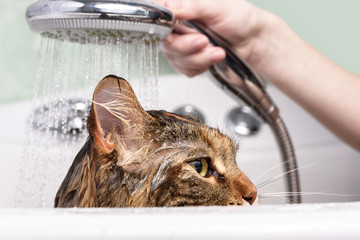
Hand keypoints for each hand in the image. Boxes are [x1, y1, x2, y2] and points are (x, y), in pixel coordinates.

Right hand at [155, 0, 277, 76]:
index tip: (174, 33)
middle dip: (187, 47)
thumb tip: (167, 7)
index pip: (159, 16)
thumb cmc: (240, 19)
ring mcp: (183, 45)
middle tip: (204, 41)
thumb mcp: (216, 7)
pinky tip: (213, 59)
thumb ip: (190, 7)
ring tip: (217, 51)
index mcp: (182, 8)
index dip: (163, 27)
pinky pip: (185, 70)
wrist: (255, 41)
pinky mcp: (190, 61)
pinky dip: (200, 67)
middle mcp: (180, 26)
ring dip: (198, 59)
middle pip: (166, 42)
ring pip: (176, 59)